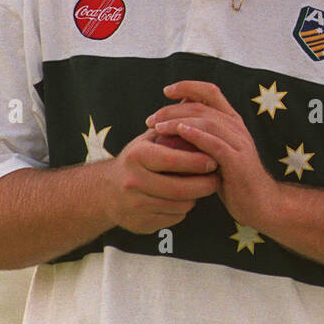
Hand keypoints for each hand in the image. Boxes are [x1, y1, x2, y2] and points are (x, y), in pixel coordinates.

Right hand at [105, 125, 221, 233]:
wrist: (105, 192)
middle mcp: (133, 181)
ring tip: (199, 187)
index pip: (173, 160)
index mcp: (136, 156)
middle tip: (217, 178)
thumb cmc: (138, 159)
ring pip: (181, 206)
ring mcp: (135, 205)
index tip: (215, 159)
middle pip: (180, 189)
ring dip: (195, 197)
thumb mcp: (148, 139)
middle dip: (205, 184)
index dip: (198, 161)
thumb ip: (172, 124)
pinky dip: (183, 209)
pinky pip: (174, 218)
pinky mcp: (140, 224)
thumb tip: (196, 99)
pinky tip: (181, 200)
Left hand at [145, 81, 281, 228]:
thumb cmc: (233, 179)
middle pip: (203, 106)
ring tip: (157, 127)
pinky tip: (180, 133)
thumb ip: (202, 135)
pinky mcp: (237, 161)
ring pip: (207, 121)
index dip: (189, 86)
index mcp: (232, 121)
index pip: (211, 91)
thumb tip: (175, 121)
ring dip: (179, 121)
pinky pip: (215, 143)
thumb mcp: (216, 152)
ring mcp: (239, 143)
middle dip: (174, 109)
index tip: (167, 90)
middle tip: (152, 119)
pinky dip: (196, 135)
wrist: (259, 203)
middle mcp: (237, 127)